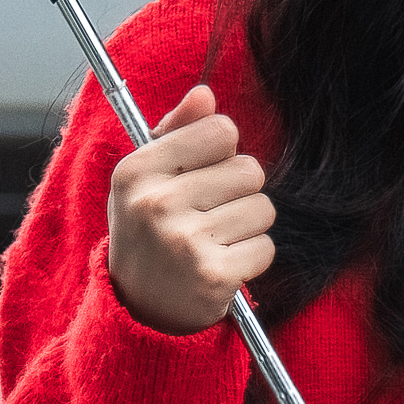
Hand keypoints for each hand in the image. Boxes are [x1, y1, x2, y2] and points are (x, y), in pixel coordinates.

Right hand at [106, 84, 274, 335]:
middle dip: (238, 193)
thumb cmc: (149, 232)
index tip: (201, 175)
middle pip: (249, 169)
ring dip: (248, 227)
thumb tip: (205, 93)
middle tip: (207, 217)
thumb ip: (177, 132)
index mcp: (136, 170)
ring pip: (263, 208)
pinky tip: (222, 265)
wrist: (139, 309)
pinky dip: (252, 258)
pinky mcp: (213, 274)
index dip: (223, 152)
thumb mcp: (147, 179)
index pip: (221, 130)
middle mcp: (156, 202)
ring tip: (215, 241)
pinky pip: (266, 247)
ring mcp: (184, 240)